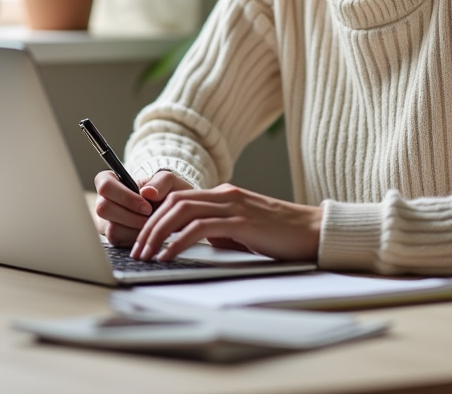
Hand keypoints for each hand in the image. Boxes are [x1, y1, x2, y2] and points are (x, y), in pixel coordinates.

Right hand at [92, 169, 191, 246]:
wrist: (168, 209)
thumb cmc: (163, 191)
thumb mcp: (167, 181)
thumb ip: (160, 182)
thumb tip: (148, 192)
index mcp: (109, 181)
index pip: (105, 186)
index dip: (125, 196)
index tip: (145, 203)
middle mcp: (103, 200)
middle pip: (104, 208)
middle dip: (131, 215)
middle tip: (150, 215)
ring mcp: (105, 220)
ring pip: (111, 227)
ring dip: (135, 228)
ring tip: (150, 223)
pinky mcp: (112, 236)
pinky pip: (118, 240)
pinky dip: (135, 237)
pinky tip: (145, 231)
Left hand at [131, 183, 322, 262]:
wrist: (314, 232)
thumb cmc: (282, 235)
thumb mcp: (244, 230)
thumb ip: (220, 230)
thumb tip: (194, 241)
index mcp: (224, 195)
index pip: (179, 199)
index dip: (156, 216)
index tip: (143, 238)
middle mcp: (226, 195)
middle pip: (174, 202)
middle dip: (150, 225)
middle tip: (137, 248)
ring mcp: (233, 205)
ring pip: (182, 211)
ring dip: (158, 233)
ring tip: (146, 254)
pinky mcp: (242, 221)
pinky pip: (200, 228)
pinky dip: (178, 241)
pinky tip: (168, 256)